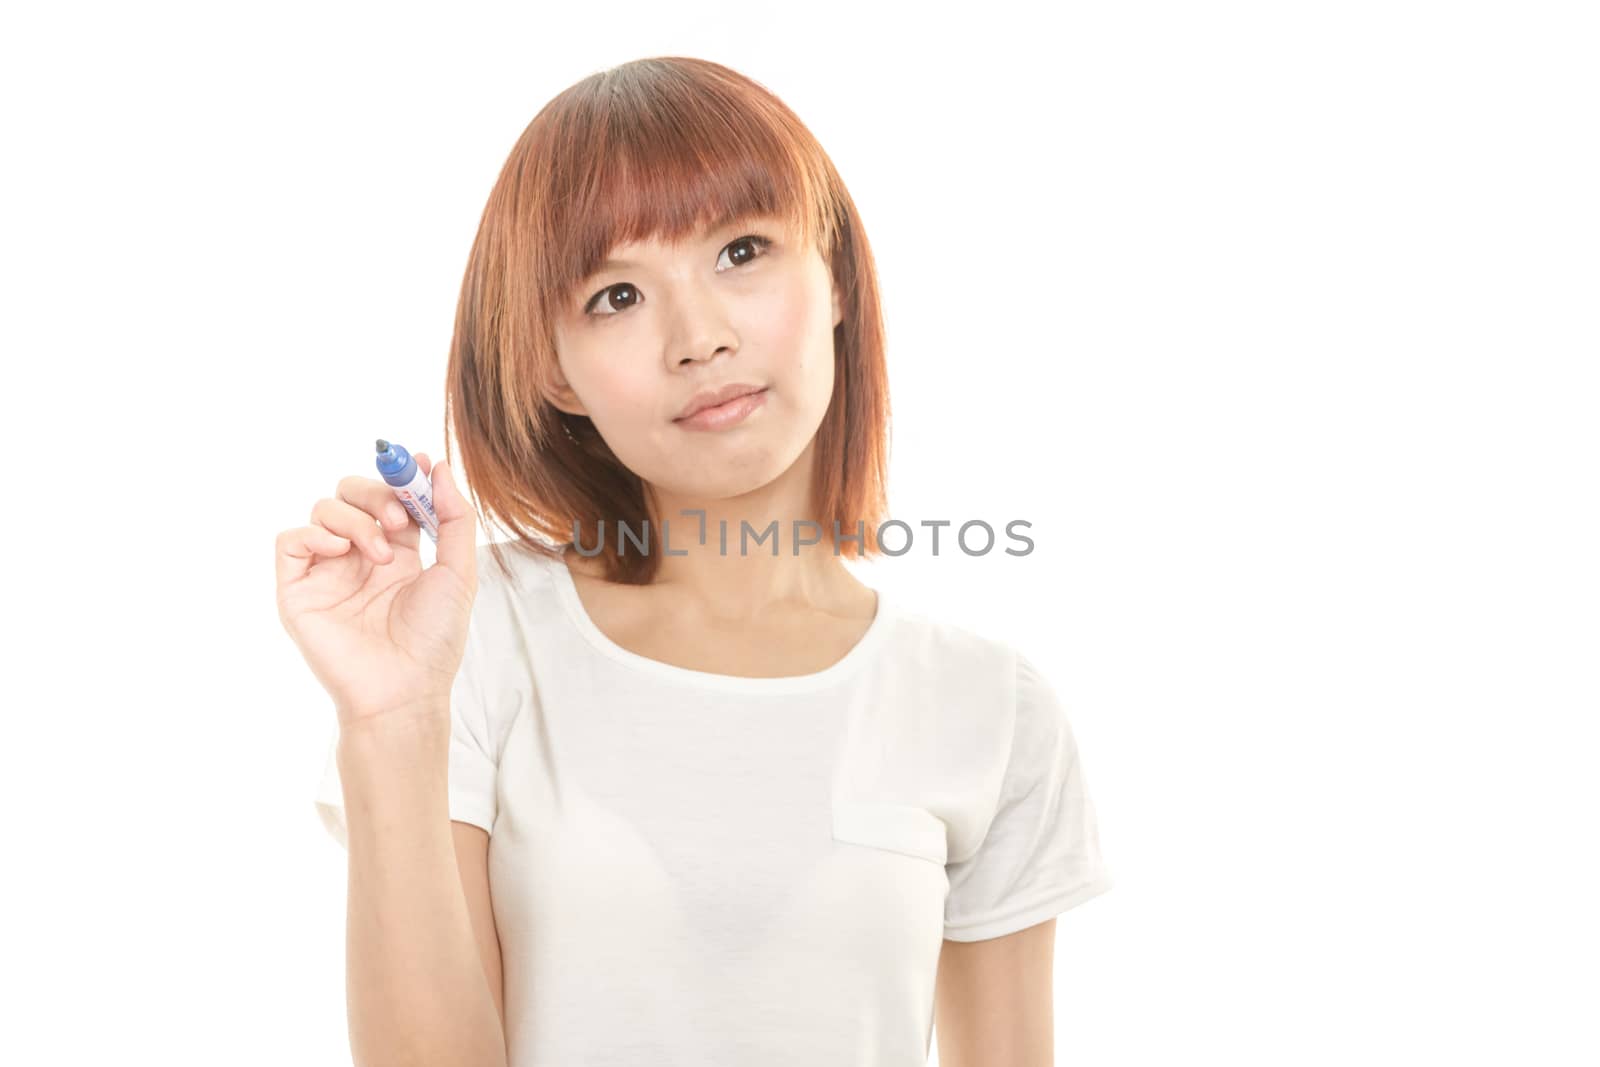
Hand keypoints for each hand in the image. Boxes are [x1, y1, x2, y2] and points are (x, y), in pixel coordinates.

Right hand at [274, 452, 478, 729]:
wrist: (404, 689)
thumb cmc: (434, 640)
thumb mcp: (458, 573)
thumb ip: (454, 518)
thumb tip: (437, 465)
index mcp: (398, 550)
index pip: (391, 495)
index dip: (402, 476)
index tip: (418, 465)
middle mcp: (359, 556)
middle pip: (352, 492)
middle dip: (378, 493)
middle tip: (399, 521)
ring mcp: (327, 570)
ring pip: (324, 508)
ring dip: (356, 520)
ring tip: (381, 557)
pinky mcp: (297, 589)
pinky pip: (290, 539)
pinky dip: (315, 535)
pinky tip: (343, 554)